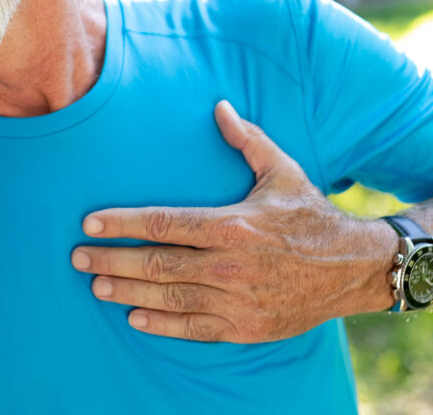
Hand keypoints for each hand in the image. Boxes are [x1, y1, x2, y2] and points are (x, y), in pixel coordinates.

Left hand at [71, 101, 395, 342]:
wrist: (354, 268)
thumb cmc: (312, 215)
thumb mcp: (282, 171)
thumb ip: (247, 140)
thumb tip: (219, 105)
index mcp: (233, 225)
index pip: (164, 224)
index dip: (122, 223)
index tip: (90, 222)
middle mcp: (230, 265)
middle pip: (156, 263)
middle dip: (111, 259)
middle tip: (78, 256)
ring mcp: (237, 300)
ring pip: (168, 298)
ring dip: (127, 291)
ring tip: (96, 283)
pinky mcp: (245, 326)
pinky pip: (194, 328)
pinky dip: (161, 324)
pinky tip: (134, 317)